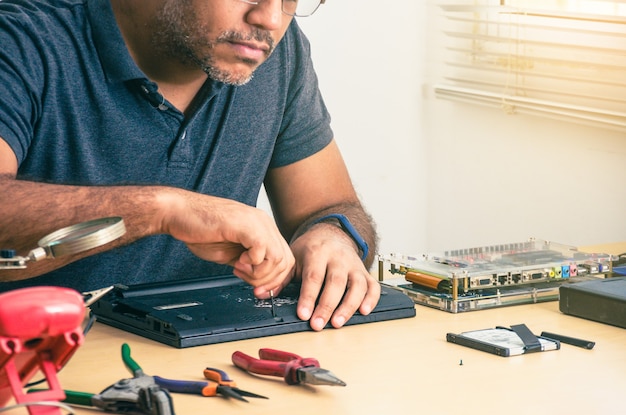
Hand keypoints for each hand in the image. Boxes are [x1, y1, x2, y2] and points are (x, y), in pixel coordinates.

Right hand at [158, 188, 294, 291]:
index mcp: (263, 229)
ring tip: (240, 268)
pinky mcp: (245, 225)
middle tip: (247, 279)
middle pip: (286, 262)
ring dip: (259, 273)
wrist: (179, 213)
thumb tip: (261, 281)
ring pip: (278, 258)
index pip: (286, 259)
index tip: (260, 290)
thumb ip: (250, 264)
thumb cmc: (200, 230)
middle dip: (268, 281)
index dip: (276, 280)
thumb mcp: (232, 252)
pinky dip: (252, 264)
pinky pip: (262, 250)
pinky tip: (237, 261)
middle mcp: (264, 223)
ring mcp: (257, 222)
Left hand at [288, 223, 380, 330]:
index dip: (308, 296)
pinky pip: (372, 285)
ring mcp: (354, 265)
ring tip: (338, 322)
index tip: (303, 314)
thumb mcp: (294, 258)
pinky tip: (363, 311)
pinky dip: (371, 299)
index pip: (314, 276)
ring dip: (349, 306)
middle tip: (318, 324)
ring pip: (357, 285)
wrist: (331, 233)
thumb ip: (280, 277)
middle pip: (336, 282)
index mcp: (318, 252)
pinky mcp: (364, 272)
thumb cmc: (311, 250)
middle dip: (327, 305)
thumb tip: (261, 293)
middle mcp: (338, 258)